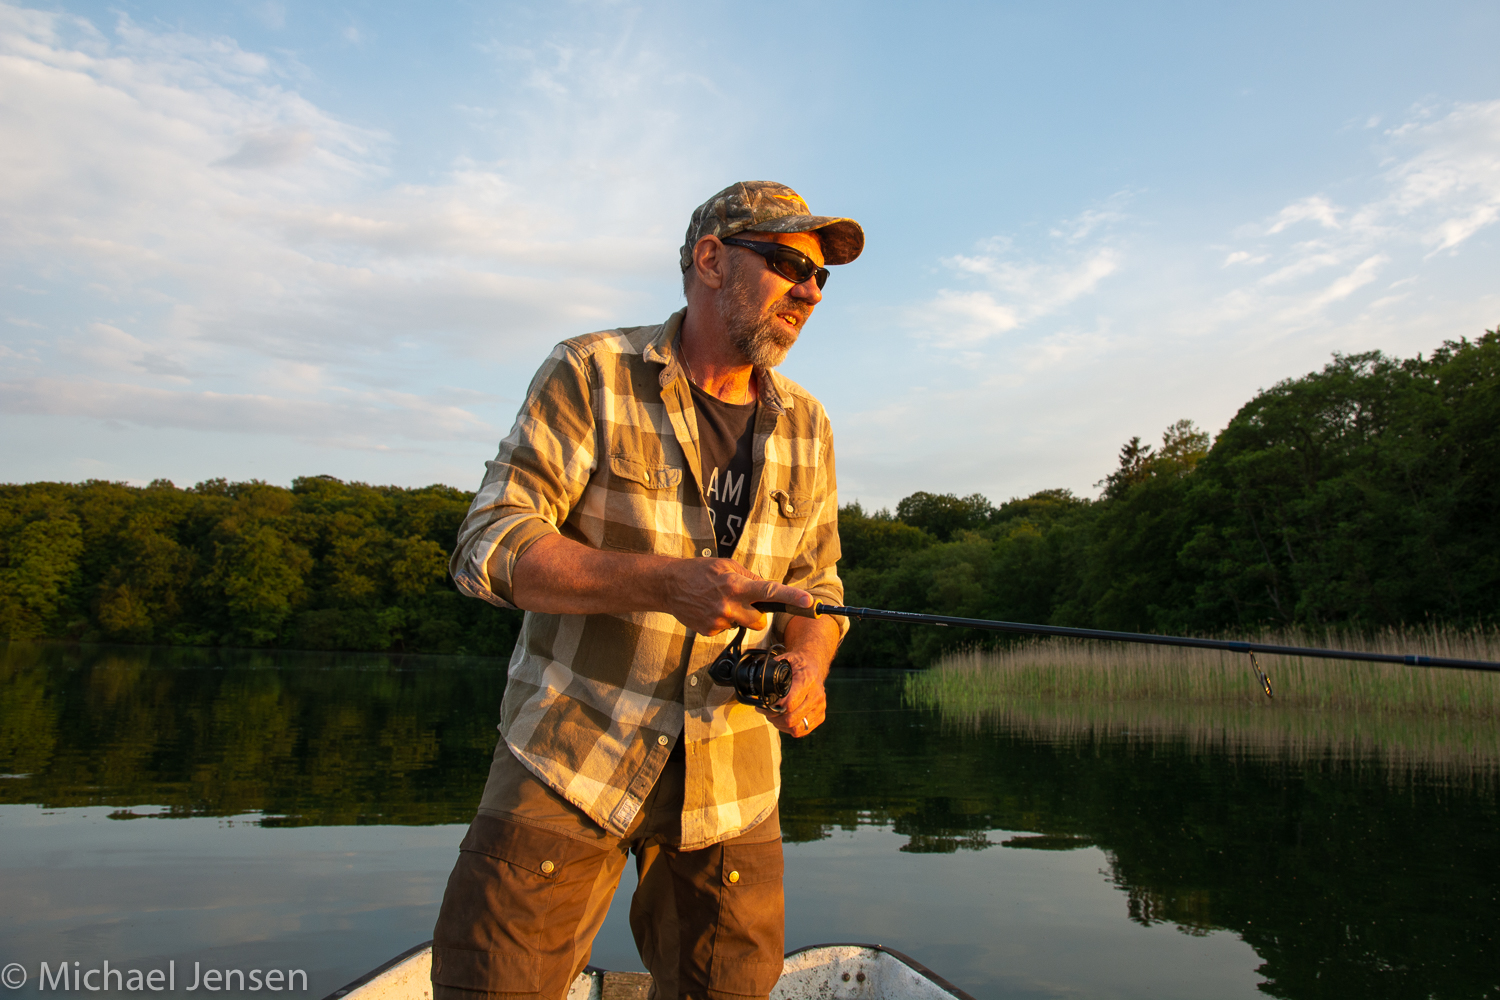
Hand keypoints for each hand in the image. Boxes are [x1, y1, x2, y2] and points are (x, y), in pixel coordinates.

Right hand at [664, 557, 812, 635]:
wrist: (669, 585)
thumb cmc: (700, 571)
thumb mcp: (727, 566)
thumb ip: (749, 578)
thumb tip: (767, 589)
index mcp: (736, 585)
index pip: (770, 592)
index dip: (791, 598)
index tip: (809, 602)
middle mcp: (729, 605)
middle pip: (760, 621)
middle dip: (757, 614)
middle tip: (743, 602)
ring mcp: (719, 621)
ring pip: (742, 625)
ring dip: (737, 617)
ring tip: (719, 602)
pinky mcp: (709, 631)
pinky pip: (726, 630)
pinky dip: (722, 621)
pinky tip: (709, 610)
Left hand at [766, 652, 827, 736]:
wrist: (814, 666)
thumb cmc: (797, 665)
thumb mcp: (785, 660)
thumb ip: (773, 670)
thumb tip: (760, 681)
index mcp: (807, 681)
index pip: (789, 703)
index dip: (774, 707)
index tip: (765, 703)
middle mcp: (816, 695)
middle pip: (791, 718)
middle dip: (774, 717)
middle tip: (766, 711)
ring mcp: (820, 707)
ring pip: (796, 728)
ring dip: (781, 725)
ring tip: (774, 717)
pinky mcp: (820, 716)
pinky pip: (802, 731)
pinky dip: (790, 729)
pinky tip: (783, 721)